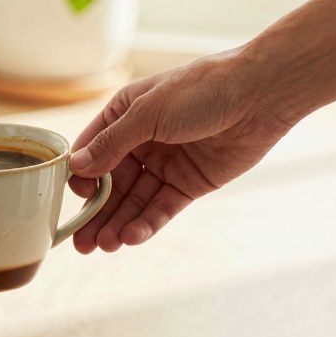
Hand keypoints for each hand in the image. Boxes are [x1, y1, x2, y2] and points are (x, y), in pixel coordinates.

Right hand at [68, 50, 295, 252]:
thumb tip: (77, 167)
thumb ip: (113, 143)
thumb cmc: (202, 90)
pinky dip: (147, 222)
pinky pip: (162, 207)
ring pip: (135, 200)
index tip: (77, 199)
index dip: (83, 178)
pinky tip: (132, 237)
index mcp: (126, 114)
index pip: (94, 151)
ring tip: (105, 246)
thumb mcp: (149, 113)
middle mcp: (142, 140)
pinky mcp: (189, 183)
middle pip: (112, 183)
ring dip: (119, 223)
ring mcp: (166, 163)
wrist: (259, 96)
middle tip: (83, 243)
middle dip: (97, 213)